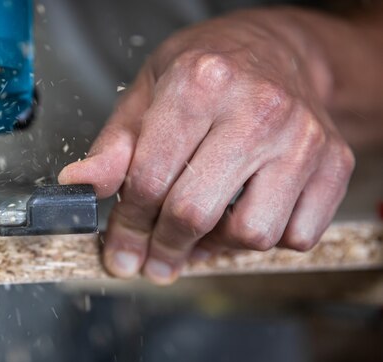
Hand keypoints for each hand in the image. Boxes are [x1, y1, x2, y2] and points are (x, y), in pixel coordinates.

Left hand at [58, 10, 354, 283]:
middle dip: (163, 248)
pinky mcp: (335, 161)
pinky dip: (266, 240)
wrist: (277, 52)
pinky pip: (296, 236)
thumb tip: (77, 185)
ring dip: (217, 246)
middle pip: (195, 213)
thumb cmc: (207, 73)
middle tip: (152, 259)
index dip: (127, 227)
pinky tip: (244, 215)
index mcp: (200, 84)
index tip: (120, 251)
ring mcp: (303, 137)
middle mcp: (257, 108)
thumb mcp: (146, 93)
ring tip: (200, 230)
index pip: (149, 179)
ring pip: (252, 234)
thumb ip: (114, 146)